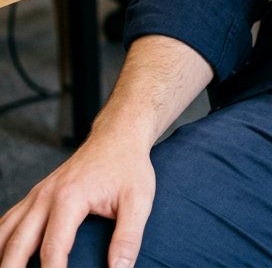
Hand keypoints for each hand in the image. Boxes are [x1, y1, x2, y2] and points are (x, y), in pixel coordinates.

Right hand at [0, 133, 154, 267]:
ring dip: (3, 257)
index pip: (52, 250)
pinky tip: (5, 256)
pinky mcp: (36, 195)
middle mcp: (46, 196)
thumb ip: (128, 237)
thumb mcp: (139, 200)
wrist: (117, 136)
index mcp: (70, 198)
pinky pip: (9, 221)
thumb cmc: (128, 167)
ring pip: (5, 232)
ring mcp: (37, 195)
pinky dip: (2, 241)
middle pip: (17, 245)